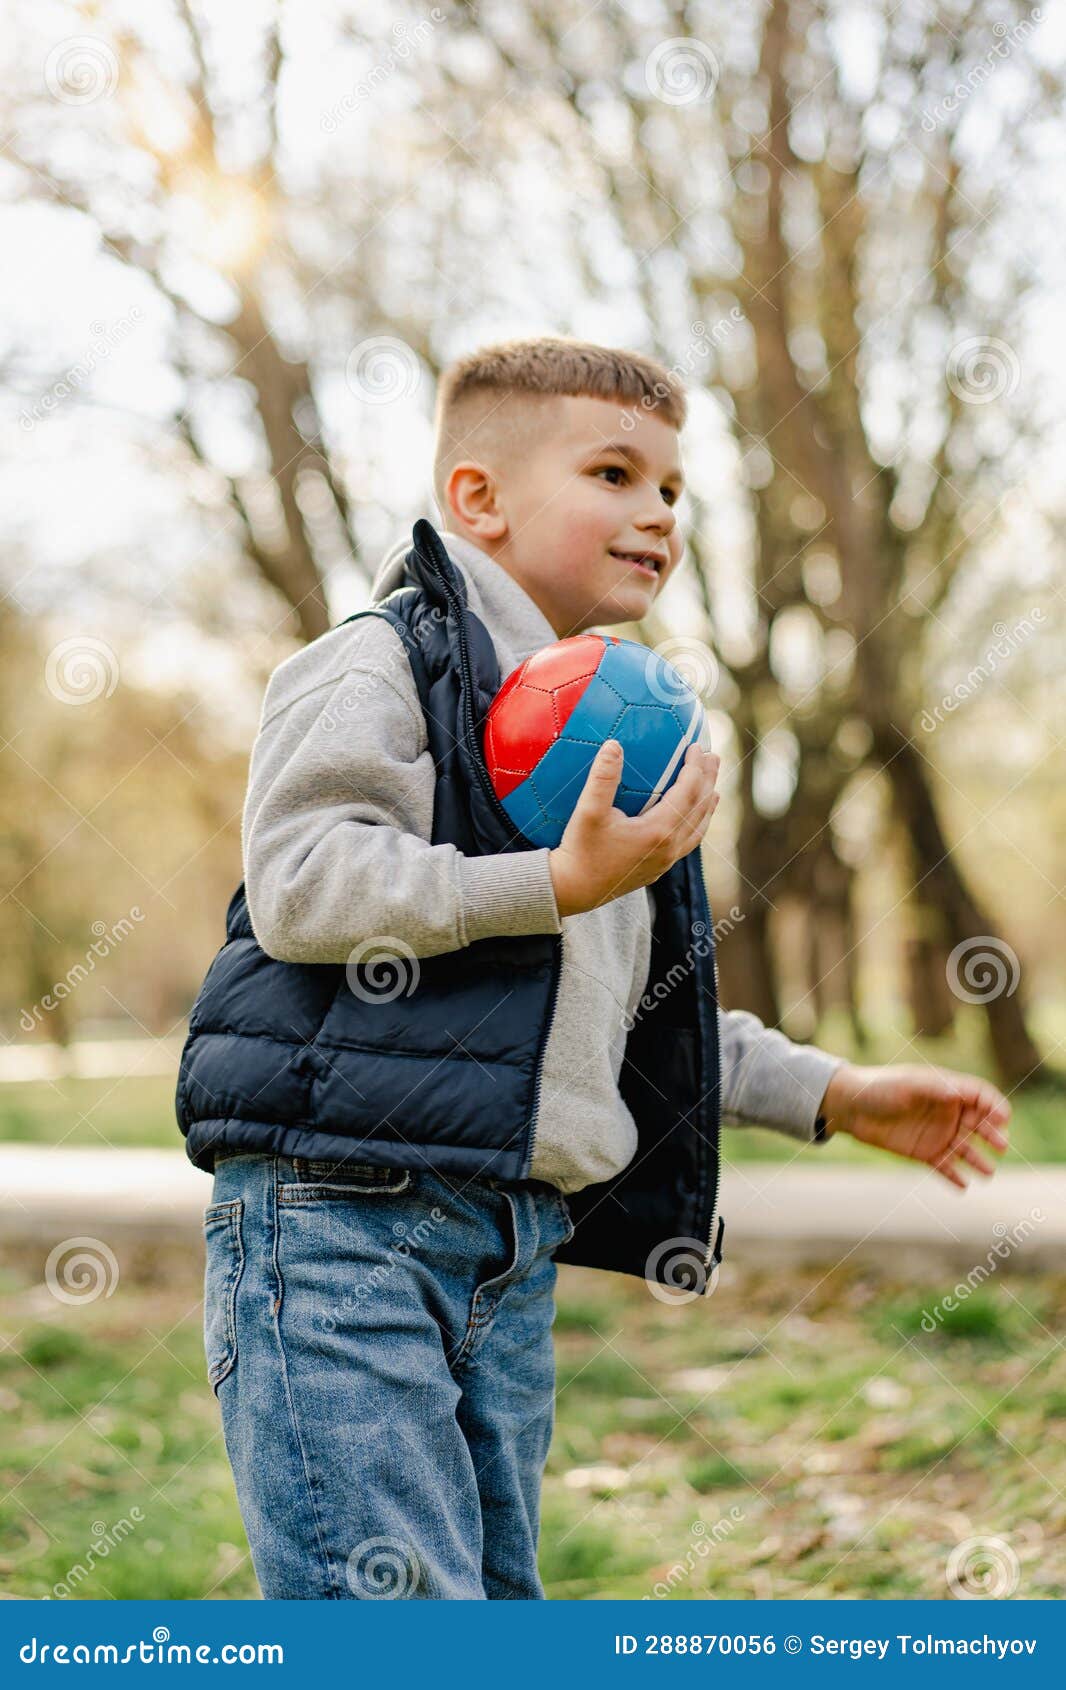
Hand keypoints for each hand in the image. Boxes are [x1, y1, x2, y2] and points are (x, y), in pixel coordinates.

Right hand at [549, 740, 719, 917]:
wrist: (573, 890)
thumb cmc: (580, 850)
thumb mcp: (588, 811)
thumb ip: (603, 777)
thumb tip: (614, 745)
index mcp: (658, 831)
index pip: (687, 792)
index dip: (694, 768)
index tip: (696, 747)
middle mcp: (669, 848)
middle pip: (699, 809)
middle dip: (707, 781)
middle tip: (713, 757)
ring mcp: (665, 861)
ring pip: (697, 830)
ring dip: (706, 806)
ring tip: (713, 790)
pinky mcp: (657, 869)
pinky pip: (688, 843)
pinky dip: (697, 826)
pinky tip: (691, 822)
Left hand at [817, 1061, 1010, 1188]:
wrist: (849, 1107)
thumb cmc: (879, 1088)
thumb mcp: (908, 1085)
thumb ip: (935, 1089)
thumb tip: (961, 1093)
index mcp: (947, 1089)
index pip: (981, 1097)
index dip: (995, 1106)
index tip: (1004, 1119)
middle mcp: (948, 1113)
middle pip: (980, 1125)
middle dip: (993, 1135)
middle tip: (1001, 1146)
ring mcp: (938, 1134)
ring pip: (966, 1150)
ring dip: (978, 1160)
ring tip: (987, 1172)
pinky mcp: (924, 1153)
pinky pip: (945, 1167)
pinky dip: (954, 1177)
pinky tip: (963, 1185)